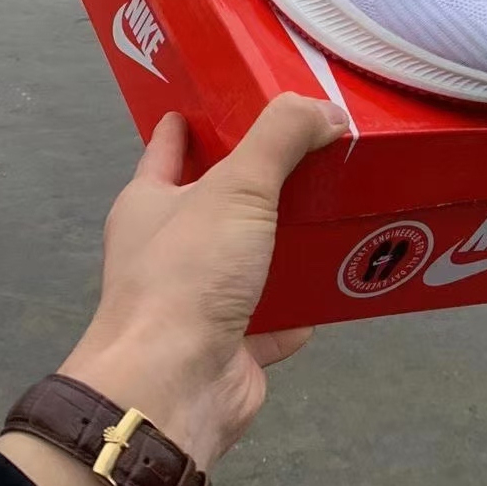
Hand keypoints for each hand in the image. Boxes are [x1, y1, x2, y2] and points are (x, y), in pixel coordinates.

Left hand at [59, 92, 347, 472]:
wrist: (175, 387)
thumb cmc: (189, 274)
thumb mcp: (237, 187)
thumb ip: (281, 139)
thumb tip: (325, 109)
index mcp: (150, 204)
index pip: (170, 148)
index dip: (196, 121)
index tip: (233, 98)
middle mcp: (168, 250)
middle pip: (217, 204)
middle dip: (259, 181)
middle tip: (313, 150)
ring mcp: (197, 301)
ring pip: (249, 262)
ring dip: (286, 244)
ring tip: (336, 210)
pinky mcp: (230, 345)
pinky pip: (274, 319)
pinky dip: (301, 308)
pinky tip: (334, 287)